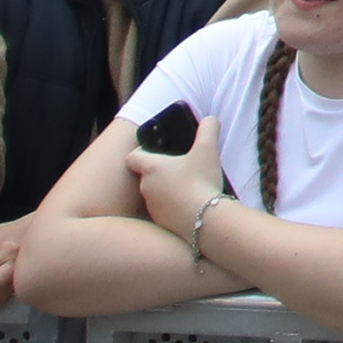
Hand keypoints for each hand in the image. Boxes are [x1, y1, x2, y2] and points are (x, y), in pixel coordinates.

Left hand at [126, 121, 227, 236]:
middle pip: (146, 176)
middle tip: (180, 169)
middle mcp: (146, 187)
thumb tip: (210, 119)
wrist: (202, 219)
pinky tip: (190, 205)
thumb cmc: (200, 181)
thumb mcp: (208, 149)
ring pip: (154, 193)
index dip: (140, 152)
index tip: (154, 151)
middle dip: (160, 172)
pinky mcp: (159, 222)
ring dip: (166, 190)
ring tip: (188, 188)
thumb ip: (208, 129)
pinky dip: (172, 206)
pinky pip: (163, 210)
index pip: (132, 157)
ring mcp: (151, 206)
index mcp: (152, 168)